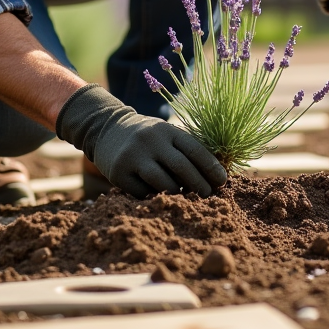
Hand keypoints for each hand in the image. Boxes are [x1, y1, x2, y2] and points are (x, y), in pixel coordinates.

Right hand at [56, 84, 227, 198]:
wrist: (106, 128)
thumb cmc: (147, 137)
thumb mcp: (165, 134)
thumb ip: (185, 150)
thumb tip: (214, 176)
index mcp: (166, 130)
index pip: (194, 149)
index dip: (211, 167)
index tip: (223, 181)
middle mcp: (150, 141)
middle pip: (181, 167)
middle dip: (199, 184)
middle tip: (208, 196)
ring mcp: (133, 156)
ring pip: (163, 183)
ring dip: (178, 194)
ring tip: (185, 199)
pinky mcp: (118, 173)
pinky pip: (142, 193)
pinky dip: (154, 197)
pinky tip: (159, 197)